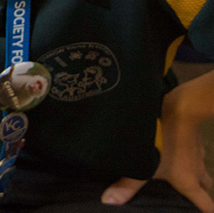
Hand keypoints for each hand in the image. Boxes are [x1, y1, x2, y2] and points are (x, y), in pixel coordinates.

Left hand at [101, 79, 213, 211]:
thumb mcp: (143, 165)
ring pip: (202, 168)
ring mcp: (199, 152)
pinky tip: (177, 149)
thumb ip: (126, 185)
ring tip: (182, 173)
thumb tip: (108, 202)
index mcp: (189, 182)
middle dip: (201, 192)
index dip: (206, 212)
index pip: (207, 206)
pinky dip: (190, 154)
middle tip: (189, 195)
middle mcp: (198, 169)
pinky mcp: (195, 137)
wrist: (179, 110)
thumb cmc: (162, 142)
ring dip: (196, 172)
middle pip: (207, 186)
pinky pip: (196, 150)